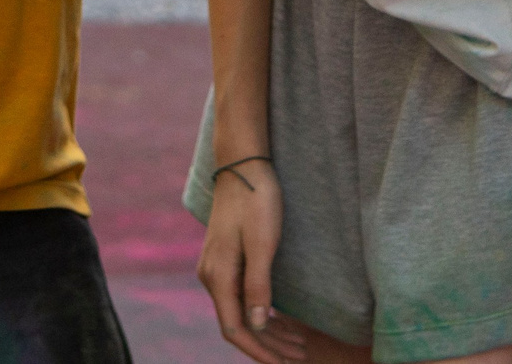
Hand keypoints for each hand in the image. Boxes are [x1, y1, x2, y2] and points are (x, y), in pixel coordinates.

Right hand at [198, 157, 301, 363]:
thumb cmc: (256, 200)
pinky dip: (259, 312)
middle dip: (268, 344)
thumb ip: (258, 286)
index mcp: (218, 276)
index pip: (235, 329)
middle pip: (237, 324)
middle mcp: (212, 276)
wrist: (243, 165)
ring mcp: (216, 268)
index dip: (259, 351)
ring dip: (266, 330)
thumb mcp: (263, 244)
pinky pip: (239, 296)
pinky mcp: (224, 259)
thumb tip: (257, 325)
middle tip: (300, 354)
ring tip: (296, 341)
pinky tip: (278, 317)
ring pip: (238, 311)